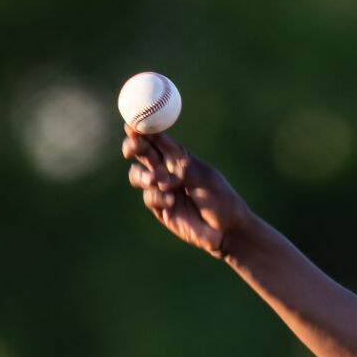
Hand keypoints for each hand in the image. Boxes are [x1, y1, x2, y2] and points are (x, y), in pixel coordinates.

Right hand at [122, 128, 252, 258]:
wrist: (227, 230)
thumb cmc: (221, 200)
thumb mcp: (206, 180)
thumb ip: (185, 172)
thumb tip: (161, 177)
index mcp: (179, 157)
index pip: (158, 139)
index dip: (143, 130)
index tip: (133, 126)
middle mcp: (167, 170)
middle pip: (142, 152)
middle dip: (133, 147)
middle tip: (130, 149)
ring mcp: (161, 189)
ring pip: (138, 175)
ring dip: (142, 175)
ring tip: (154, 181)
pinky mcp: (160, 208)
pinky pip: (149, 198)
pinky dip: (158, 197)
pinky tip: (171, 202)